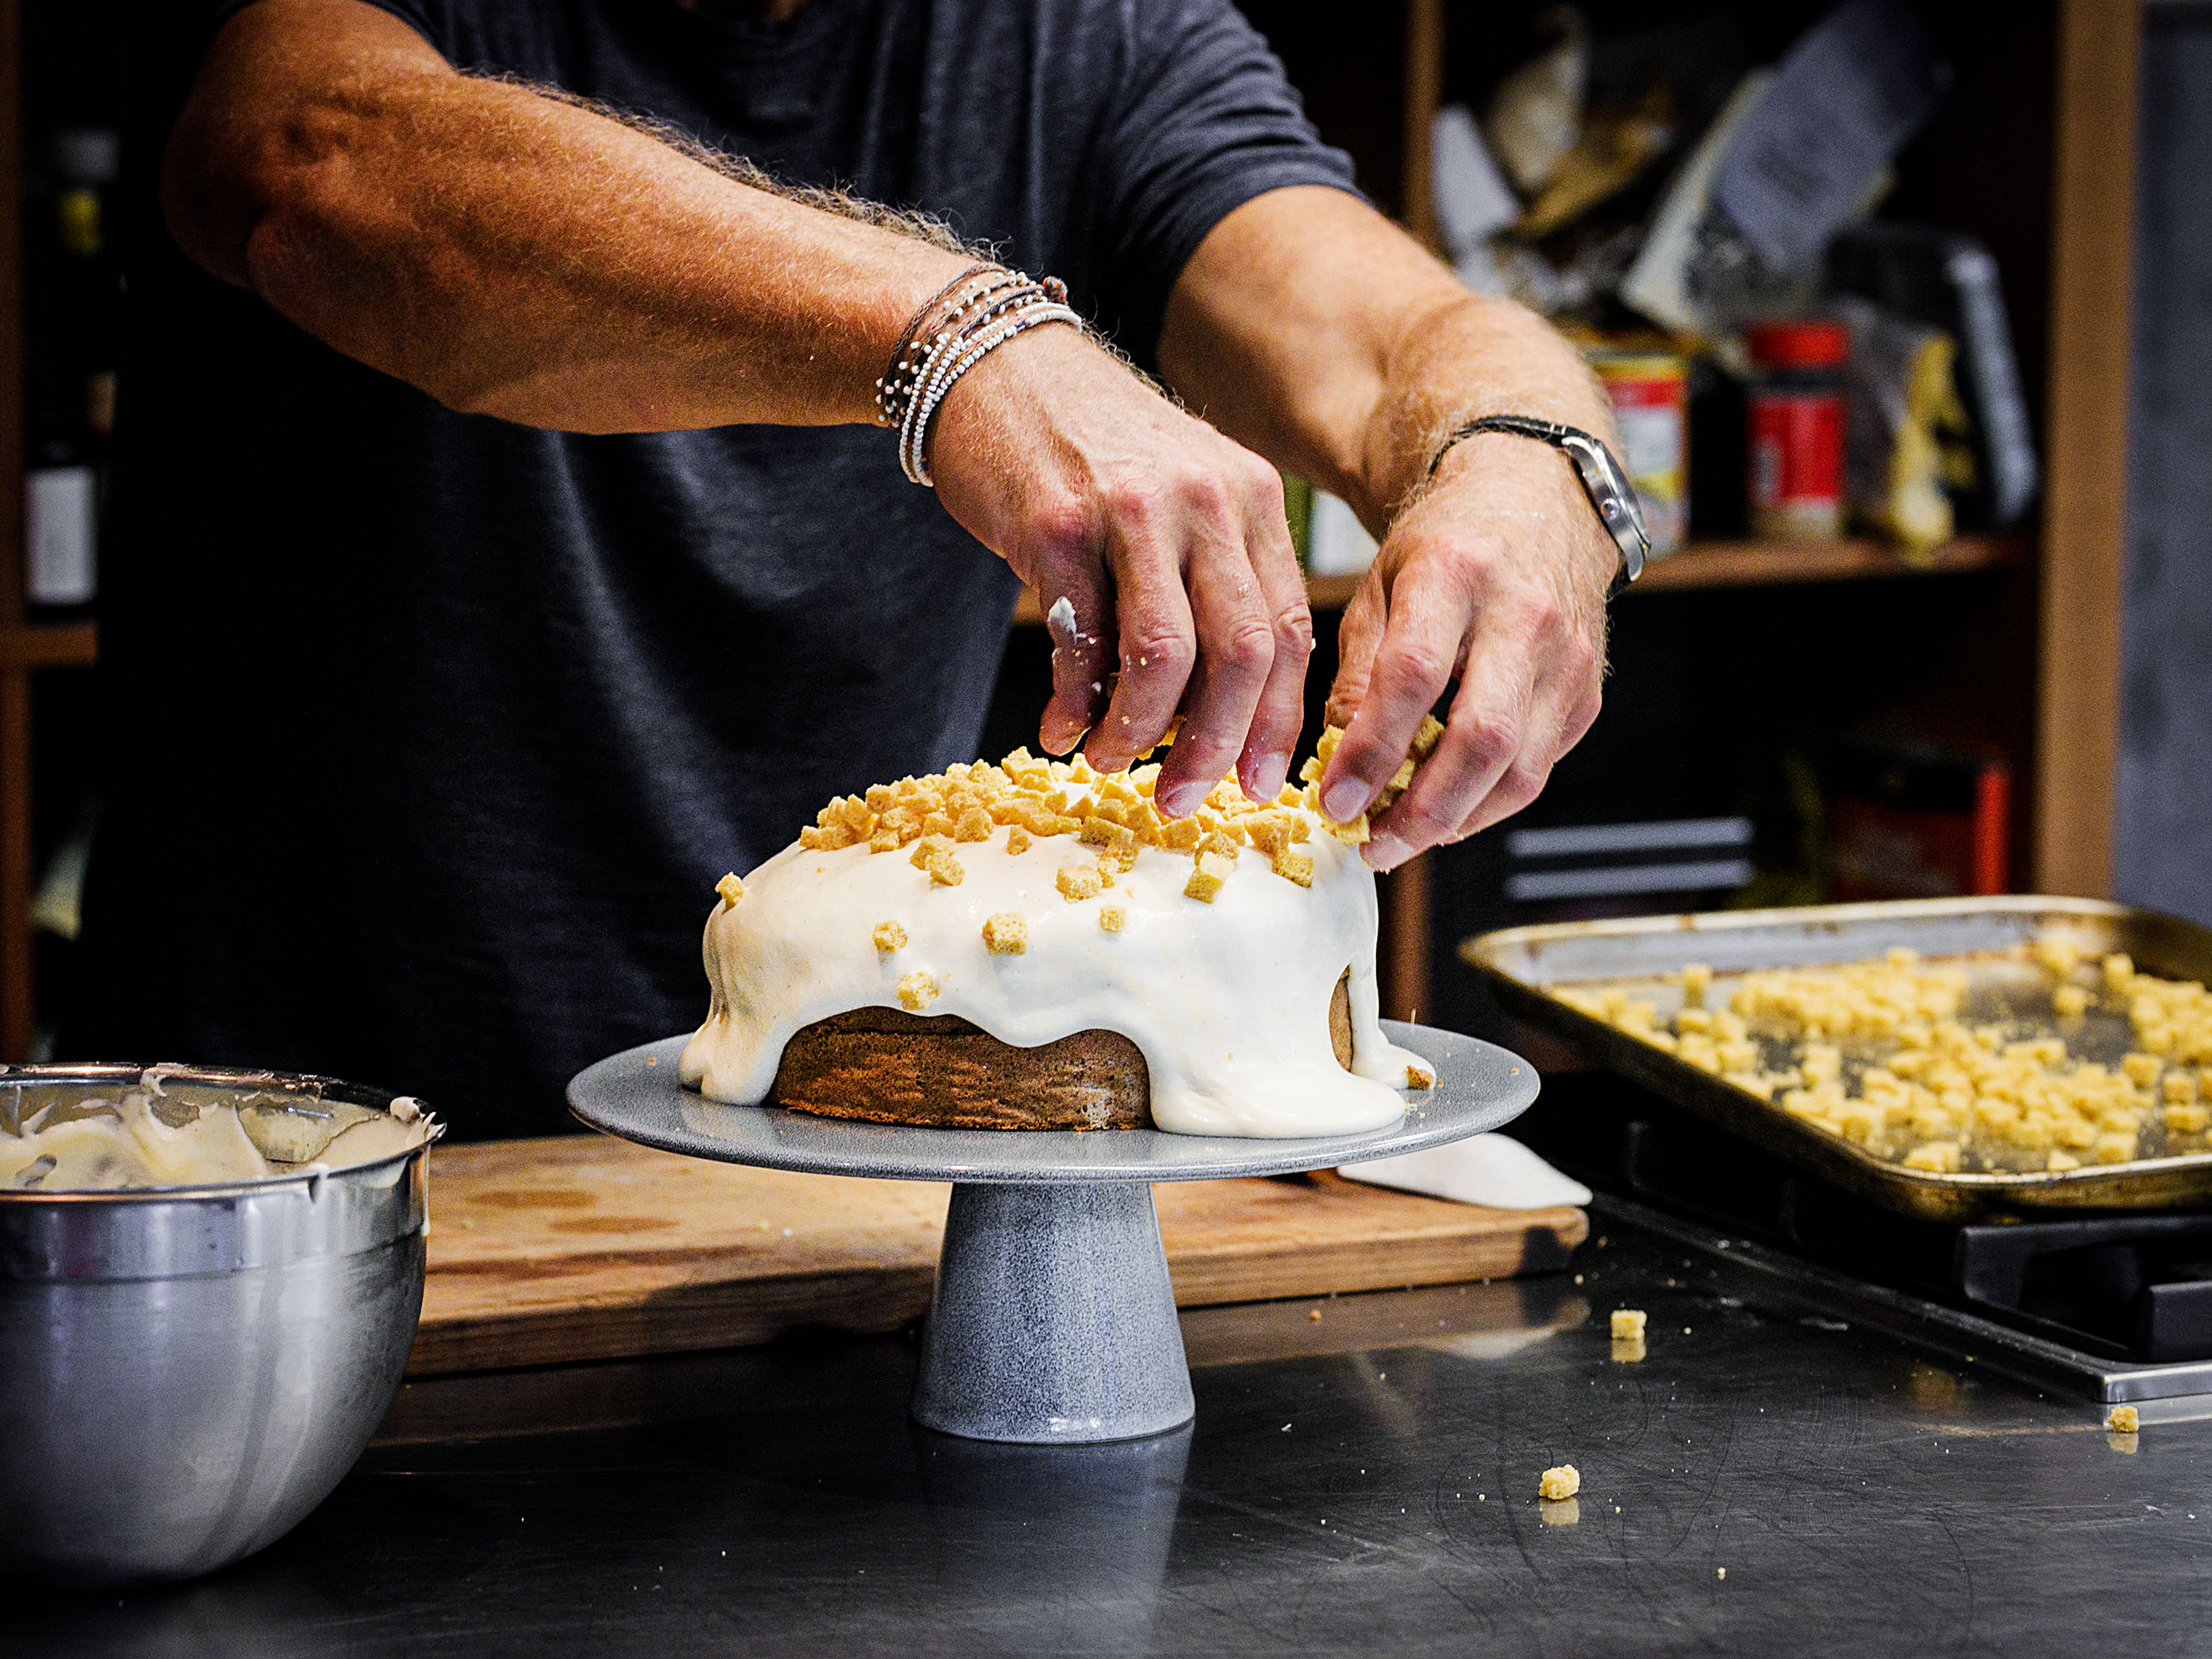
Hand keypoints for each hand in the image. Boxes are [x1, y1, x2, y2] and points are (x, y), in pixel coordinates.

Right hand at [929, 324, 1314, 817]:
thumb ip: (1213, 584)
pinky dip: (1074, 703)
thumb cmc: (1091, 449)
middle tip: (1185, 799)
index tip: (1258, 785)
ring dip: (1141, 732)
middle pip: (1241, 654)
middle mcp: (1206, 501)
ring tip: (1115, 763)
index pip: (1289, 632)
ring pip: (1166, 656)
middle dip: (1216, 746)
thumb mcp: (1181, 495)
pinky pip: (1079, 641)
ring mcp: (1131, 510)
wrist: (995, 363)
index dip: (1278, 723)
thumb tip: (1220, 715)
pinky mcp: (1056, 525)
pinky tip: (1061, 731)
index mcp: (1251, 500)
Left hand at [1317, 431, 1612, 870]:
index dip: (1371, 750)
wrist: (1538, 501)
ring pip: (1519, 769)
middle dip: (1422, 810)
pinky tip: (1445, 813)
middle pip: (1481, 738)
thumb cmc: (1446, 545)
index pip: (1413, 678)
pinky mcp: (1586, 692)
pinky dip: (1487, 804)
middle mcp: (1523, 615)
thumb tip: (1338, 761)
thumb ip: (1357, 670)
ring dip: (1455, 821)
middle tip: (1372, 844)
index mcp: (1457, 572)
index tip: (1335, 800)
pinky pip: (1538, 769)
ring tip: (1400, 840)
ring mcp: (1566, 658)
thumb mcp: (1380, 584)